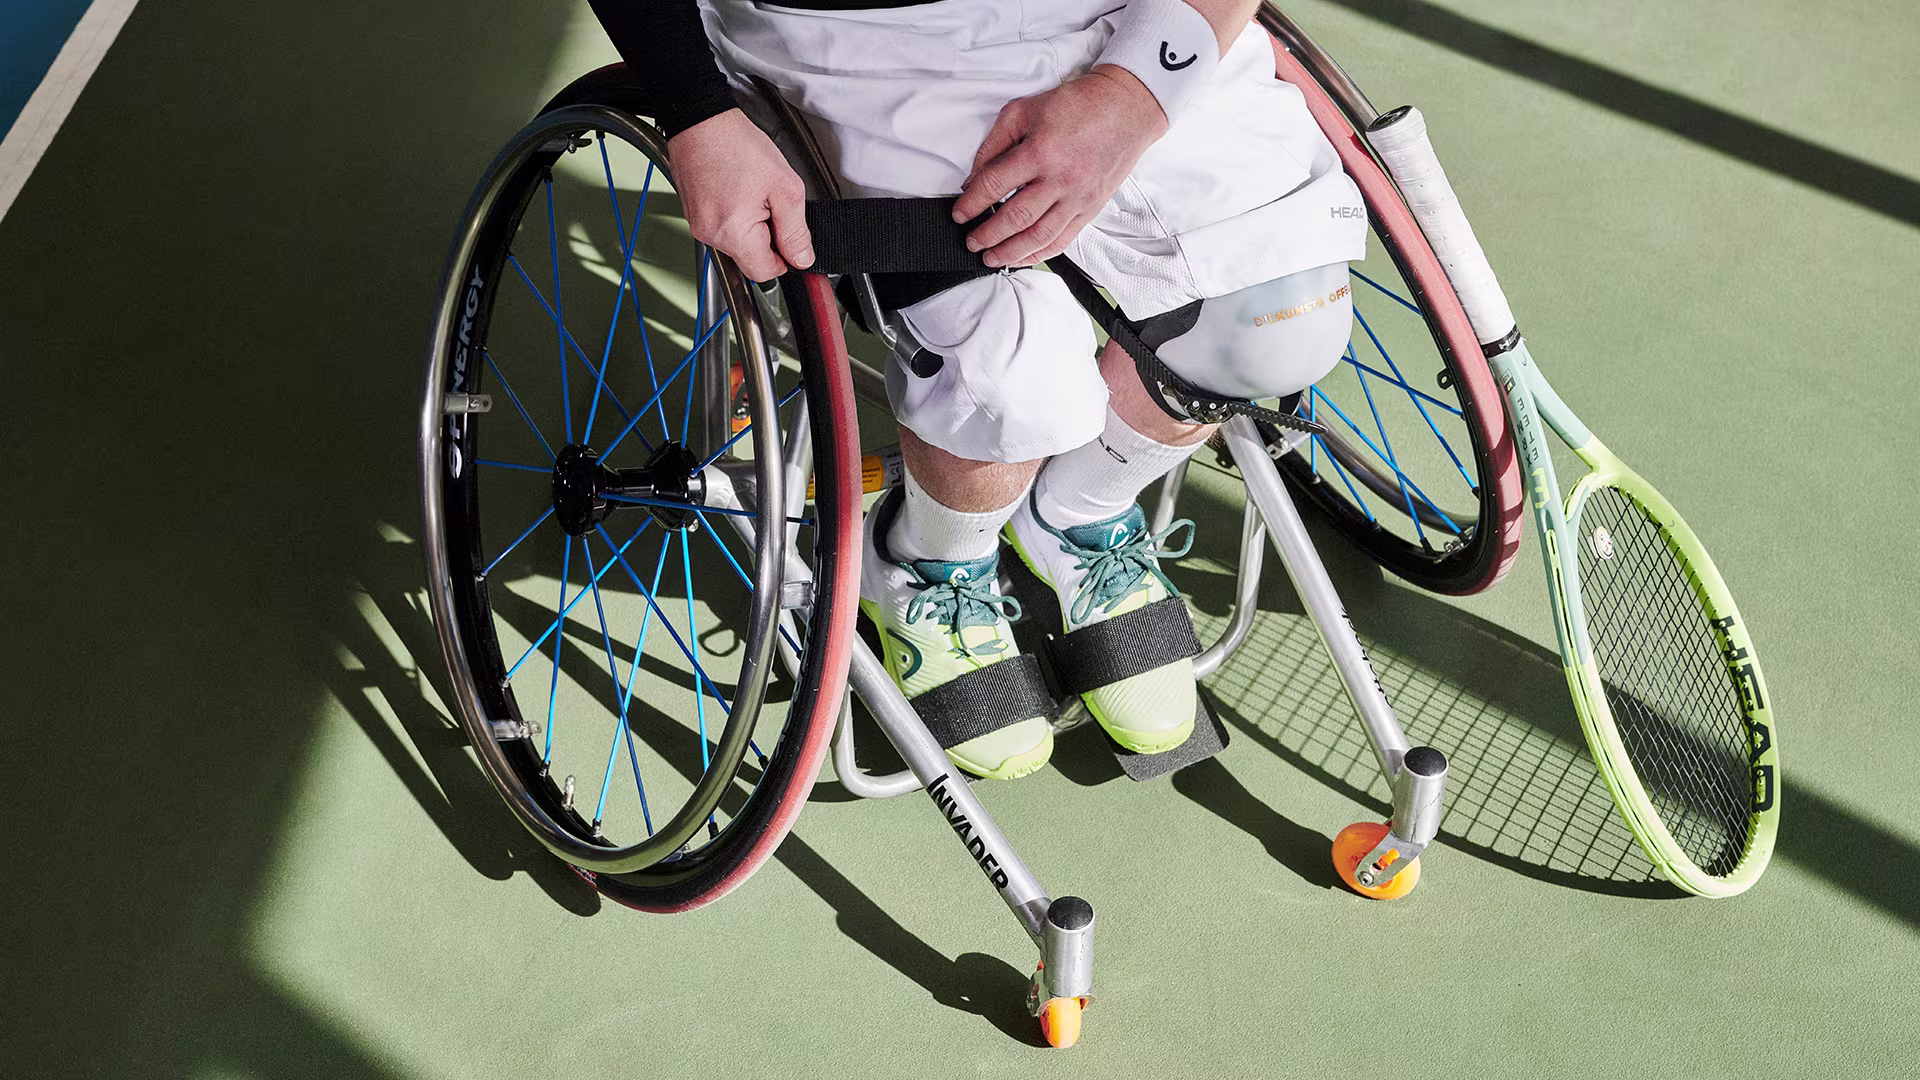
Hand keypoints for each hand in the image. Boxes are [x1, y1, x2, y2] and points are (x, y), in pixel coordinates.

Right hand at [666, 109, 812, 280]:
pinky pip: (722, 228)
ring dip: (752, 226)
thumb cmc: (736, 145)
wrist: (701, 119)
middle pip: (750, 259)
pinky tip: (738, 189)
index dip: (785, 259)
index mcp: (733, 233)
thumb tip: (802, 259)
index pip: (765, 272)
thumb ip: (796, 231)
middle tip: (772, 204)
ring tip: (752, 191)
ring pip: (737, 243)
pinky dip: (735, 216)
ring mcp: (698, 225)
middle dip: (768, 239)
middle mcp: (710, 235)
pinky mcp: (694, 214)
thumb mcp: (784, 188)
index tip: (791, 237)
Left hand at [952, 67, 1168, 267]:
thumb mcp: (1025, 111)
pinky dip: (1039, 253)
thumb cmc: (1077, 106)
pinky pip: (1063, 240)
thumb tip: (974, 178)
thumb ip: (995, 144)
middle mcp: (1060, 179)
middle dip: (986, 235)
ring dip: (1010, 252)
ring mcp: (1078, 198)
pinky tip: (1022, 257)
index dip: (971, 204)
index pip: (994, 185)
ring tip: (990, 258)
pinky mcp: (1091, 209)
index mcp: (1040, 151)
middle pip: (1014, 218)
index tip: (959, 214)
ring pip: (1038, 237)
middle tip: (971, 242)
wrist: (1125, 108)